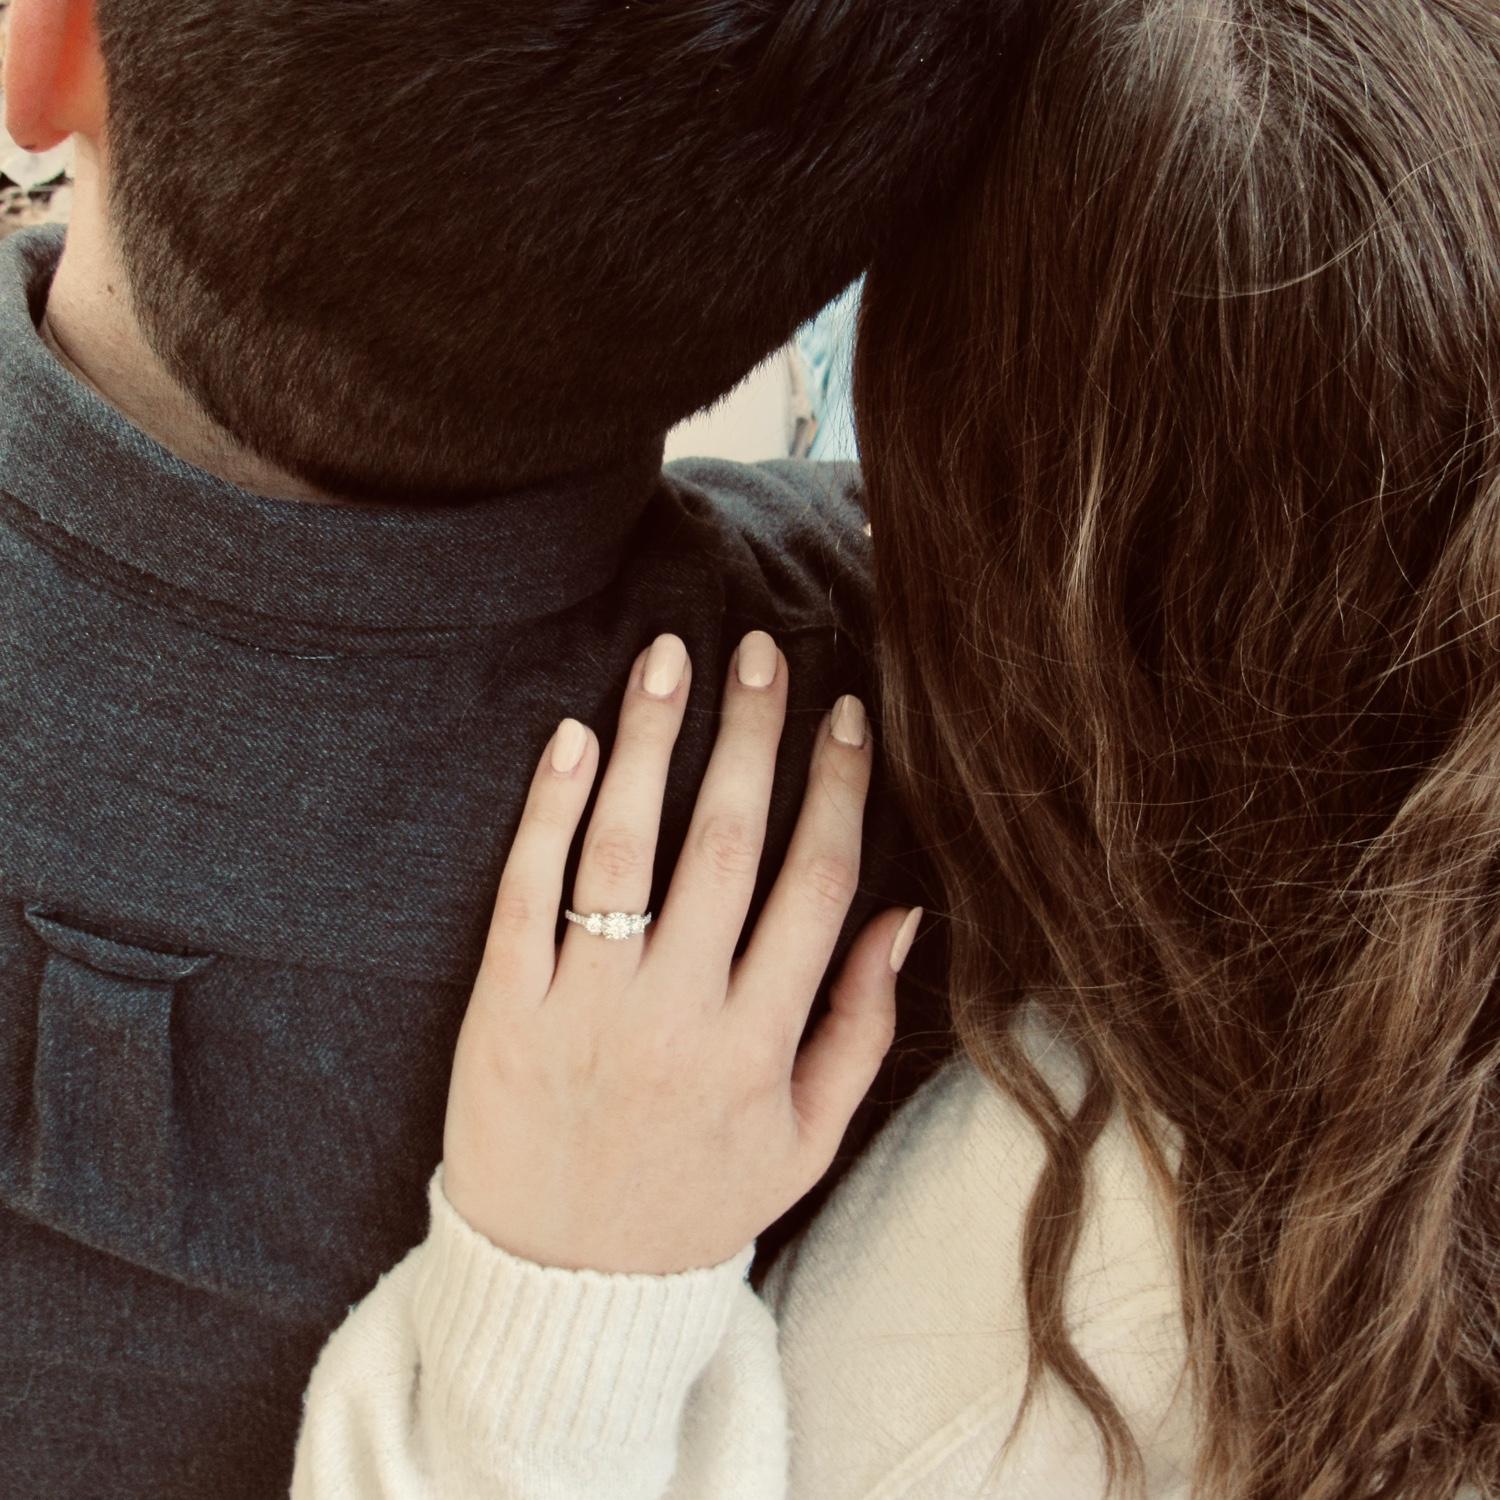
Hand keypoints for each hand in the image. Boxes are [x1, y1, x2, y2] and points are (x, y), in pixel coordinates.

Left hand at [440, 630, 920, 1274]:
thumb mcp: (806, 1142)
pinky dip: (548, 811)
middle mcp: (681, 1016)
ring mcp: (587, 1009)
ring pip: (625, 849)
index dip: (836, 788)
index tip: (844, 715)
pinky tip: (571, 738)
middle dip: (752, 736)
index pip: (817, 884)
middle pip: (729, 844)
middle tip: (762, 652)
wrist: (561, 1291)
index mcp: (762, 1044)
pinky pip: (527, 893)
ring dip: (650, 742)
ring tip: (669, 658)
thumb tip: (906, 913)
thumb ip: (860, 1026)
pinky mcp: (504, 1011)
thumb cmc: (695, 1203)